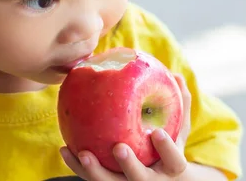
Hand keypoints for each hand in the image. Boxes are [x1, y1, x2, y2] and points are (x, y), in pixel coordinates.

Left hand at [60, 73, 191, 180]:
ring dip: (95, 170)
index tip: (158, 132)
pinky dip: (77, 166)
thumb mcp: (179, 130)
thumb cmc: (170, 149)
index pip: (173, 161)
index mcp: (171, 168)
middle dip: (129, 164)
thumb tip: (178, 75)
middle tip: (118, 147)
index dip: (167, 149)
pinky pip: (92, 179)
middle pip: (139, 178)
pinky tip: (65, 149)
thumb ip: (181, 105)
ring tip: (82, 152)